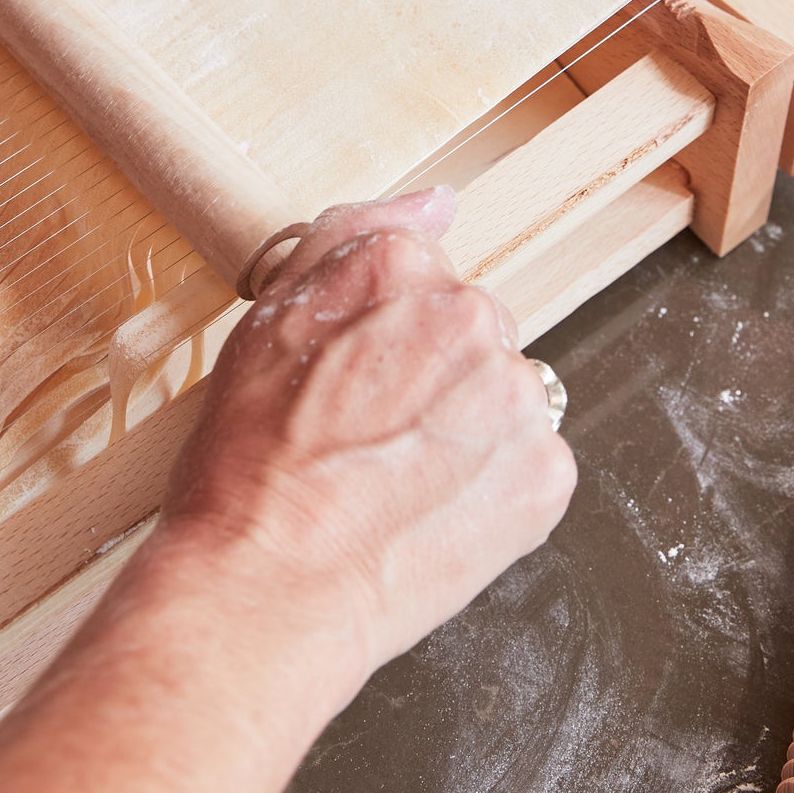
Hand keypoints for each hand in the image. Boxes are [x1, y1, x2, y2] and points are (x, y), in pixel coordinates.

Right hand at [161, 186, 576, 689]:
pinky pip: (529, 462)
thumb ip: (352, 236)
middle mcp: (471, 317)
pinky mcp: (545, 473)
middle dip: (433, 377)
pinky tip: (432, 513)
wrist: (263, 590)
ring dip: (467, 430)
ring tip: (396, 483)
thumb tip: (439, 202)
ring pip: (504, 396)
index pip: (423, 277)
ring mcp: (517, 397)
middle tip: (368, 439)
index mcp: (401, 269)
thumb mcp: (267, 323)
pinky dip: (492, 487)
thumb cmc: (248, 469)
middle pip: (471, 332)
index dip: (383, 337)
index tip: (353, 382)